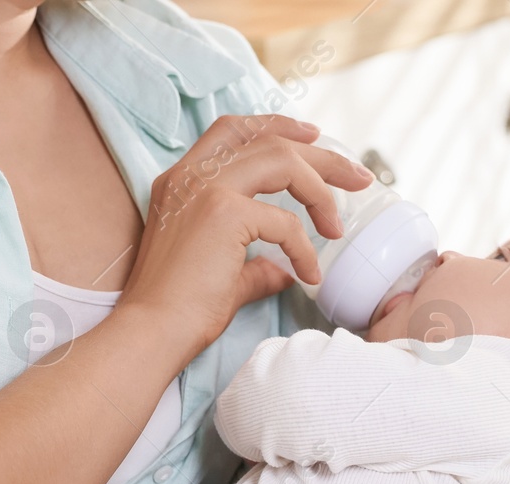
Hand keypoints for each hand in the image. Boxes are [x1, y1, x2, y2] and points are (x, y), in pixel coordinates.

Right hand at [119, 114, 372, 358]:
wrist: (152, 331)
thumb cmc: (179, 310)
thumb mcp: (223, 274)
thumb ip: (255, 265)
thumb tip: (286, 271)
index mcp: (182, 180)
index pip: (234, 130)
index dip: (278, 126)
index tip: (314, 137)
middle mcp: (190, 174)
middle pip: (269, 138)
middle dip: (320, 154)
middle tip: (358, 177)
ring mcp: (205, 188)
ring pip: (282, 158)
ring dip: (321, 187)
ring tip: (338, 224)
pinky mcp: (223, 213)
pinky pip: (284, 221)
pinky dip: (304, 247)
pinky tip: (308, 274)